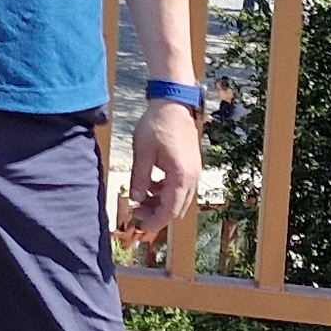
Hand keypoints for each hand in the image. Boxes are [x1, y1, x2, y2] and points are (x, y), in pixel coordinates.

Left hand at [127, 99, 202, 246]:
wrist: (174, 104)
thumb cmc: (157, 125)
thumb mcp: (142, 152)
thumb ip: (139, 178)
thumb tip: (135, 199)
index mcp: (181, 177)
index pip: (170, 210)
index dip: (155, 222)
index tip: (139, 226)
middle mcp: (192, 178)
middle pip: (177, 209)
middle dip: (157, 214)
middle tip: (135, 212)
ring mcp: (194, 172)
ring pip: (179, 199)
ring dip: (161, 203)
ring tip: (139, 198)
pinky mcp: (191, 166)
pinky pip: (181, 188)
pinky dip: (166, 192)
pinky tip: (150, 185)